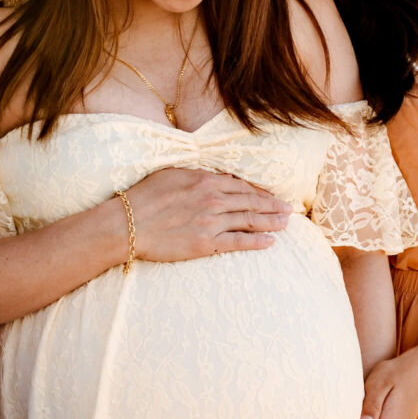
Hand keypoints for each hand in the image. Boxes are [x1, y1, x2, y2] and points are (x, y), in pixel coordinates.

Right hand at [124, 169, 290, 261]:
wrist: (127, 223)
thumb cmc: (144, 197)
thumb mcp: (172, 175)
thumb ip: (197, 175)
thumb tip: (218, 178)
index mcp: (205, 181)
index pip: (241, 186)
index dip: (259, 191)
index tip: (271, 195)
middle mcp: (213, 199)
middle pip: (251, 202)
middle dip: (272, 205)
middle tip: (289, 208)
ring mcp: (211, 222)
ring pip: (250, 221)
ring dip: (271, 222)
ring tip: (286, 223)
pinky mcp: (206, 243)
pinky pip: (238, 242)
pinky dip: (257, 242)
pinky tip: (271, 242)